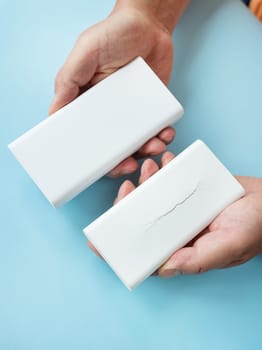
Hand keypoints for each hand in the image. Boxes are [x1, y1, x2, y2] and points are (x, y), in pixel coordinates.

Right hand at [49, 0, 187, 176]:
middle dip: (122, 161)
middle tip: (130, 164)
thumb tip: (54, 111)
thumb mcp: (85, 52)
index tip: (99, 166)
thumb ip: (68, 80)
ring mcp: (132, 112)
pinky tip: (165, 134)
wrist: (150, 25)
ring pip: (137, 142)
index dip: (92, 155)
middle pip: (113, 147)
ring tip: (155, 146)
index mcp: (89, 103)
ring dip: (146, 151)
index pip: (87, 136)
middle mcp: (110, 112)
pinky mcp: (152, 108)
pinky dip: (162, 136)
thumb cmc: (113, 34)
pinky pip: (157, 129)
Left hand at [88, 152, 261, 276]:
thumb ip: (198, 259)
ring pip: (153, 198)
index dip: (120, 248)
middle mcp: (178, 230)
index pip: (145, 253)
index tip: (98, 240)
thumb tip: (165, 267)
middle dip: (129, 206)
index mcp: (183, 249)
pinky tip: (164, 161)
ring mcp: (183, 209)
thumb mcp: (228, 246)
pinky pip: (170, 181)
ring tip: (148, 168)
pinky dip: (164, 170)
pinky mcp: (190, 191)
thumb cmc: (255, 228)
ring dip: (145, 183)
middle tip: (128, 188)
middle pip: (142, 222)